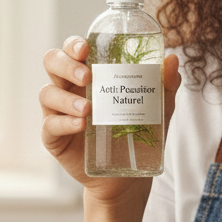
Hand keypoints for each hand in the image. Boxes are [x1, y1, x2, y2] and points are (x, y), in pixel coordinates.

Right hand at [39, 37, 180, 197]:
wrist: (127, 176)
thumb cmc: (137, 134)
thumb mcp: (157, 108)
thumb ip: (165, 85)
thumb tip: (173, 59)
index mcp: (89, 75)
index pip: (72, 50)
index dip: (73, 44)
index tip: (86, 49)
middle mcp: (69, 89)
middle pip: (52, 63)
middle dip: (66, 65)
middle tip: (87, 77)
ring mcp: (58, 112)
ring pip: (47, 93)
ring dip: (66, 98)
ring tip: (88, 109)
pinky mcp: (54, 137)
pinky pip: (49, 125)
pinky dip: (64, 122)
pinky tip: (81, 125)